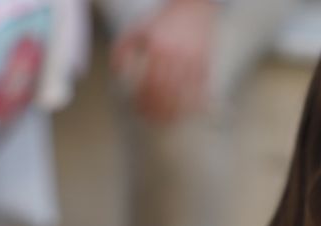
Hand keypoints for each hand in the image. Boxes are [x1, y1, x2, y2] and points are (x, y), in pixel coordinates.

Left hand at [111, 0, 215, 123]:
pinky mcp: (205, 62)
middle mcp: (175, 54)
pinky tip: (187, 110)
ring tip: (169, 119)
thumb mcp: (137, 30)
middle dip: (159, 109)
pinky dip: (194, 101)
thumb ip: (123, 50)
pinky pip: (200, 88)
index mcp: (156, 48)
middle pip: (166, 92)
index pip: (148, 83)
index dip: (144, 101)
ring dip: (176, 110)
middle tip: (153, 119)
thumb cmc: (161, 21)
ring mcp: (192, 59)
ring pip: (184, 92)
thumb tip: (116, 73)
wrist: (192, 6)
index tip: (140, 110)